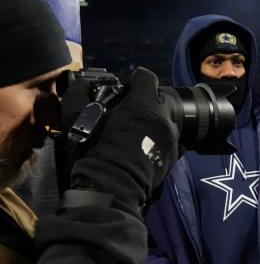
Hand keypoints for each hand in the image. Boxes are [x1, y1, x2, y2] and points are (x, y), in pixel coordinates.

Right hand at [68, 67, 179, 211]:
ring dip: (157, 120)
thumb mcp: (79, 118)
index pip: (147, 77)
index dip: (137, 78)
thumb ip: (80, 95)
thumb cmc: (95, 150)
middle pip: (162, 97)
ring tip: (140, 129)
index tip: (129, 85)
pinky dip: (162, 138)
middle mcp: (164, 117)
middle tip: (134, 108)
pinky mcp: (176, 153)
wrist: (114, 186)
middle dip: (150, 99)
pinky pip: (172, 138)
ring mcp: (173, 136)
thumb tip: (82, 83)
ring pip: (169, 119)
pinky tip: (148, 145)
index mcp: (143, 104)